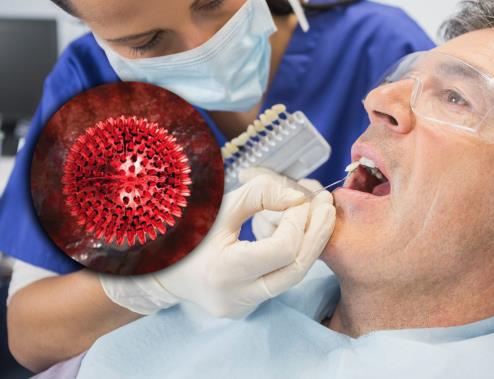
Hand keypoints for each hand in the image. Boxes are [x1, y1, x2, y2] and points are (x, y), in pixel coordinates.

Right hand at [100, 170, 334, 317]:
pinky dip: (294, 251)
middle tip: (328, 203)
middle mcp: (235, 297)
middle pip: (296, 269)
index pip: (282, 251)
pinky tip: (298, 227)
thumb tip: (300, 198)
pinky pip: (282, 277)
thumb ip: (260, 195)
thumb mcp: (218, 204)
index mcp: (223, 272)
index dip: (298, 221)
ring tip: (320, 211)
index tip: (298, 197)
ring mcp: (243, 305)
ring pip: (293, 276)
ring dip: (311, 242)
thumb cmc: (184, 229)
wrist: (158, 265)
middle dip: (317, 233)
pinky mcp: (250, 303)